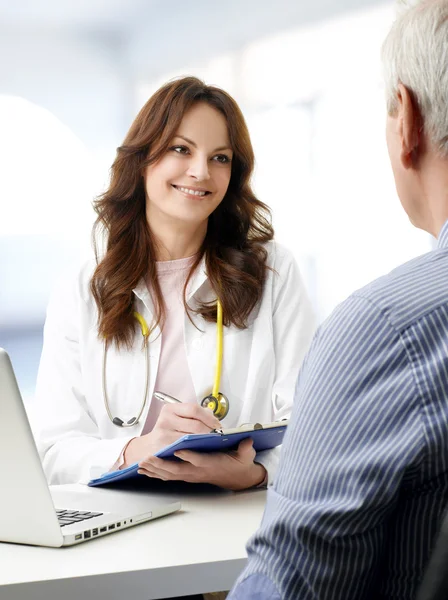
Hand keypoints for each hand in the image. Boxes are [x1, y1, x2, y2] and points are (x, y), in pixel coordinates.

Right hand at [123, 403, 220, 465]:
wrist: (147, 448)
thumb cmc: (166, 432)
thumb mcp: (176, 417)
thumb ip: (193, 415)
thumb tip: (212, 416)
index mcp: (169, 409)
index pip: (194, 409)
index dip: (209, 417)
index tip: (217, 424)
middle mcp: (165, 420)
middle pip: (195, 425)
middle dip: (210, 431)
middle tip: (218, 435)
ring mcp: (164, 436)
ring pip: (192, 439)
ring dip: (205, 441)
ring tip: (212, 442)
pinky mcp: (164, 450)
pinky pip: (185, 450)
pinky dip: (196, 450)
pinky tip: (202, 450)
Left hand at [137, 437, 266, 490]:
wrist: (238, 478)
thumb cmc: (239, 464)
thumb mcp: (246, 456)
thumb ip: (246, 449)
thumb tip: (247, 441)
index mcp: (212, 464)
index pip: (199, 460)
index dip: (188, 456)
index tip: (178, 450)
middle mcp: (199, 471)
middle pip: (178, 470)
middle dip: (161, 465)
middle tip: (148, 459)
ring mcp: (192, 475)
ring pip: (171, 475)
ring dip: (155, 470)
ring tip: (142, 464)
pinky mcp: (187, 476)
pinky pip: (169, 477)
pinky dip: (155, 474)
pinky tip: (145, 471)